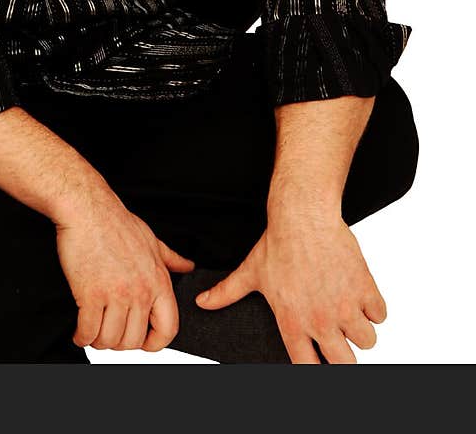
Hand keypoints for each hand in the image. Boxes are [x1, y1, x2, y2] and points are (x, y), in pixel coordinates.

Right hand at [56, 201, 194, 351]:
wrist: (88, 209)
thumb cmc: (116, 222)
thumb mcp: (152, 240)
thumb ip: (171, 259)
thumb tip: (187, 266)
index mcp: (158, 281)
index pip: (168, 329)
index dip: (155, 343)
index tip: (143, 342)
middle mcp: (140, 292)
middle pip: (134, 340)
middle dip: (120, 342)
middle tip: (110, 332)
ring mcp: (116, 294)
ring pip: (110, 340)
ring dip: (99, 340)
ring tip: (93, 331)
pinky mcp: (90, 295)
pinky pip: (88, 331)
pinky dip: (82, 336)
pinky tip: (80, 330)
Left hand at [195, 218, 386, 363]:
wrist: (303, 214)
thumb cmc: (278, 243)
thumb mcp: (250, 272)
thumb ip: (227, 293)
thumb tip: (202, 303)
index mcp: (293, 322)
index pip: (310, 368)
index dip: (315, 365)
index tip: (317, 356)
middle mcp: (321, 320)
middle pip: (345, 365)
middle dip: (344, 356)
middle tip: (339, 339)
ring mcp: (345, 306)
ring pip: (367, 342)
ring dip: (360, 330)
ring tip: (348, 312)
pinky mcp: (365, 288)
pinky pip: (380, 315)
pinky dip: (373, 307)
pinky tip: (359, 295)